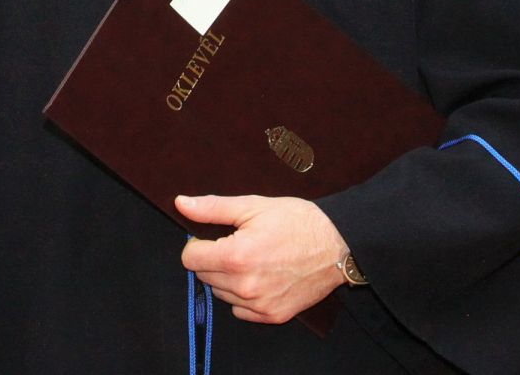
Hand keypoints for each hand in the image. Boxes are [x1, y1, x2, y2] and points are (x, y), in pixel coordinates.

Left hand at [175, 194, 346, 323]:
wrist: (338, 245)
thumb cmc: (298, 221)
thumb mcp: (253, 206)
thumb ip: (213, 208)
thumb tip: (181, 204)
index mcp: (236, 256)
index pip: (189, 258)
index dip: (198, 243)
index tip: (215, 236)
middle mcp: (245, 286)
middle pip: (204, 276)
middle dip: (214, 258)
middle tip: (239, 243)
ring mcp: (259, 304)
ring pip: (220, 293)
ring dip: (227, 278)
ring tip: (253, 259)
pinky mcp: (272, 315)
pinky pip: (240, 309)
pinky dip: (244, 295)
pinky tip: (261, 276)